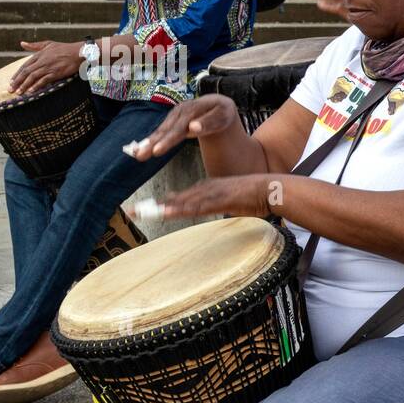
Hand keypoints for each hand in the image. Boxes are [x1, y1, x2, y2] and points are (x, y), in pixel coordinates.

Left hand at [10, 40, 86, 94]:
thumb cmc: (64, 48)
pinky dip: (37, 86)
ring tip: (18, 92)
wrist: (78, 52)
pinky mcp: (56, 73)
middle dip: (17, 82)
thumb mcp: (48, 44)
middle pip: (26, 72)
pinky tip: (31, 91)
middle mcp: (41, 61)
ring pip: (33, 77)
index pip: (24, 66)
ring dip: (24, 85)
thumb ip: (34, 45)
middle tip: (10, 90)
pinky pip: (44, 80)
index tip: (11, 81)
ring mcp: (48, 67)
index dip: (17, 74)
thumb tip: (22, 43)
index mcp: (38, 55)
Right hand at [132, 94, 241, 159]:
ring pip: (160, 131)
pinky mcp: (172, 121)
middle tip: (141, 155)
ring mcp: (174, 116)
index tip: (157, 151)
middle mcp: (179, 111)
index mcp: (192, 109)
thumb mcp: (222, 115)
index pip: (179, 128)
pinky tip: (139, 150)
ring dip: (148, 143)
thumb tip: (193, 128)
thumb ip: (208, 122)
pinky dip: (150, 141)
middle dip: (153, 143)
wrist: (217, 104)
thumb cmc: (222, 113)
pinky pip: (160, 132)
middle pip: (165, 130)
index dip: (167, 140)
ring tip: (137, 155)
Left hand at [149, 174, 278, 220]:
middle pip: (174, 199)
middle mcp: (205, 189)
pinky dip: (180, 209)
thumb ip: (220, 207)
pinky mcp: (219, 200)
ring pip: (180, 203)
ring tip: (141, 213)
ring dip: (160, 208)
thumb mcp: (232, 203)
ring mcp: (211, 194)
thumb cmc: (256, 197)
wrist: (271, 189)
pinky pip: (195, 207)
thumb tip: (215, 214)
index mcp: (207, 188)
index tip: (143, 210)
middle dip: (152, 206)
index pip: (179, 197)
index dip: (160, 204)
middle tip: (131, 212)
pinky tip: (166, 212)